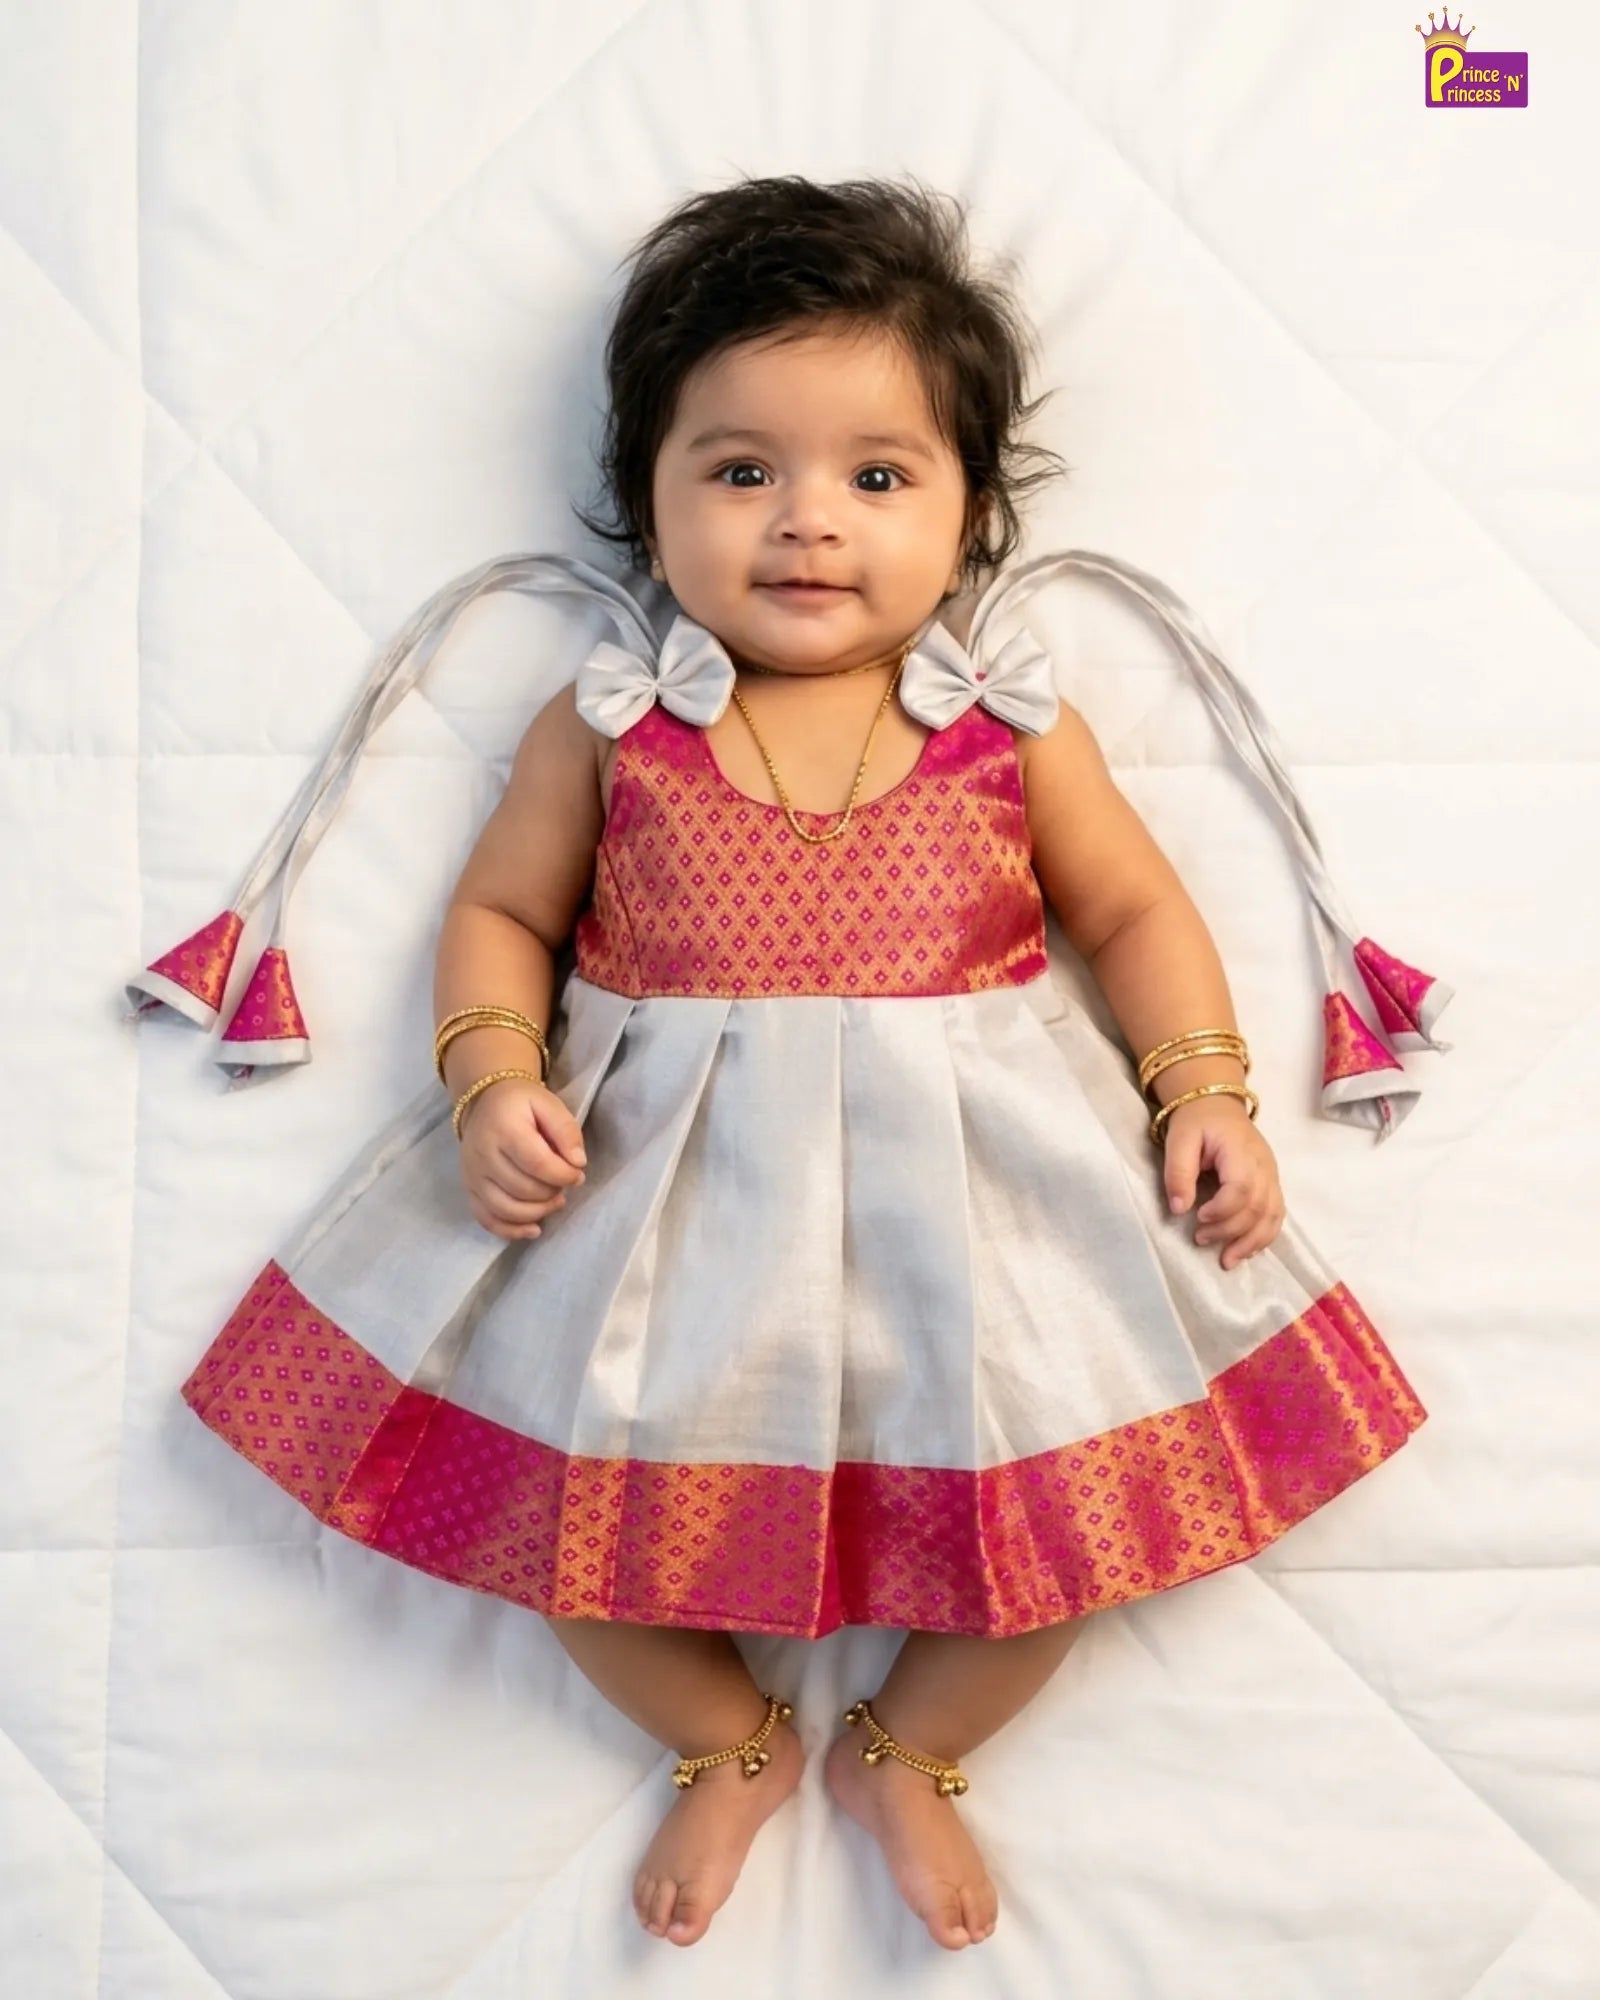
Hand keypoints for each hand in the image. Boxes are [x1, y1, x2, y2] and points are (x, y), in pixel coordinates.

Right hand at [457, 1077, 587, 1240]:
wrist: (485, 1102)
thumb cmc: (522, 1104)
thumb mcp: (549, 1104)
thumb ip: (567, 1130)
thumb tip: (578, 1163)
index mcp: (504, 1129)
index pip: (538, 1164)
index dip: (564, 1175)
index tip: (577, 1174)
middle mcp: (483, 1155)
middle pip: (524, 1189)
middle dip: (553, 1192)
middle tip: (565, 1183)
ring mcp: (472, 1175)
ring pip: (506, 1209)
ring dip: (538, 1212)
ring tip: (555, 1201)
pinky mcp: (469, 1189)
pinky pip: (487, 1219)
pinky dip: (511, 1230)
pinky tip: (534, 1229)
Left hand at [1160, 1096, 1284, 1270]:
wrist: (1217, 1105)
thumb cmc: (1196, 1122)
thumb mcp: (1179, 1140)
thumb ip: (1178, 1172)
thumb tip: (1179, 1209)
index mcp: (1241, 1151)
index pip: (1243, 1188)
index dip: (1223, 1209)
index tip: (1197, 1217)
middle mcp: (1264, 1166)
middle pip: (1259, 1207)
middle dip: (1231, 1231)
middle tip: (1200, 1239)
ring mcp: (1272, 1176)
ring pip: (1273, 1216)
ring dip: (1251, 1242)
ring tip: (1226, 1261)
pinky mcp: (1272, 1185)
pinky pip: (1276, 1215)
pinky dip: (1263, 1237)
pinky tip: (1245, 1251)